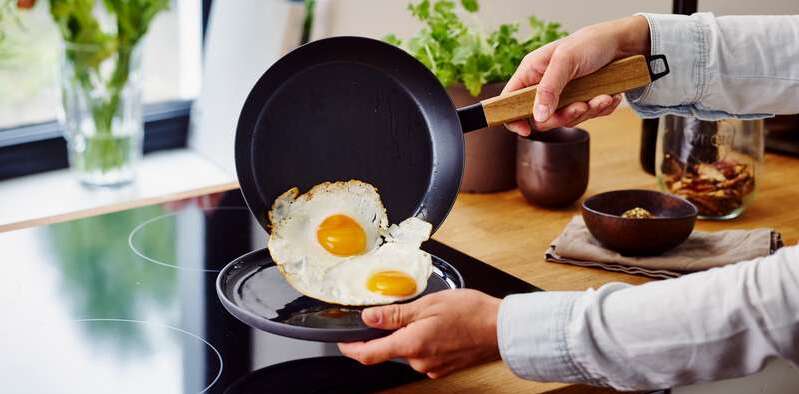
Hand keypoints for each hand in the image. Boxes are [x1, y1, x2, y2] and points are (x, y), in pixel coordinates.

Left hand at [338, 289, 500, 378]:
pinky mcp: (444, 367)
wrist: (502, 329)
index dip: (351, 348)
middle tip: (409, 309)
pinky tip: (441, 326)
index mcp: (411, 345)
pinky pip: (425, 353)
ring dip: (412, 333)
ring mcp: (432, 367)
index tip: (342, 342)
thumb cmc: (471, 313)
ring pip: (409, 349)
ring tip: (432, 314)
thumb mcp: (428, 304)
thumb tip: (369, 318)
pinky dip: (426, 339)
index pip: (369, 354)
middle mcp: (419, 361)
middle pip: (391, 348)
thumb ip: (395, 314)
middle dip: (392, 330)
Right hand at [503, 15, 650, 134]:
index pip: (510, 100)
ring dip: (586, 112)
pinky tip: (607, 96)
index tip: (526, 130)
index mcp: (532, 73)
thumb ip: (548, 88)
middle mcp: (544, 87)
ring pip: (565, 120)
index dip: (513, 117)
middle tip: (580, 107)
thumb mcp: (566, 60)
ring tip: (601, 97)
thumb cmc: (590, 43)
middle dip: (562, 117)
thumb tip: (538, 116)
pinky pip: (585, 118)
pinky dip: (599, 110)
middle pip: (540, 118)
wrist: (621, 44)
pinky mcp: (581, 101)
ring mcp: (562, 96)